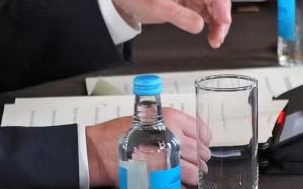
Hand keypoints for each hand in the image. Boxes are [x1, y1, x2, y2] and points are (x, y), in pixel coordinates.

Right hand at [85, 106, 211, 185]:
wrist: (99, 150)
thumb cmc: (119, 134)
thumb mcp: (147, 119)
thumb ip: (169, 126)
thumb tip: (187, 137)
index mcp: (171, 118)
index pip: (201, 131)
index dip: (204, 140)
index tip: (202, 145)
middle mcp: (173, 135)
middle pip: (200, 152)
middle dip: (199, 159)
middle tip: (197, 164)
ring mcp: (168, 156)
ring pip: (194, 170)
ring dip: (195, 175)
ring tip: (191, 176)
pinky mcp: (160, 174)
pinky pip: (180, 182)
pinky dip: (183, 184)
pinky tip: (178, 182)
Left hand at [106, 0, 232, 46]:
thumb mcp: (158, 6)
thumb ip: (181, 16)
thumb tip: (200, 26)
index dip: (222, 4)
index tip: (224, 21)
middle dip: (221, 17)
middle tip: (219, 35)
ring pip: (212, 6)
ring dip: (216, 23)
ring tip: (215, 39)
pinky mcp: (187, 1)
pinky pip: (204, 12)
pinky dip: (209, 24)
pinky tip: (210, 34)